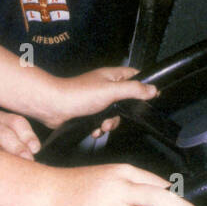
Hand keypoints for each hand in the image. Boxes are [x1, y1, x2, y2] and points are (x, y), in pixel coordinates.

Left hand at [37, 66, 156, 130]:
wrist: (53, 107)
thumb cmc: (77, 94)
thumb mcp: (111, 91)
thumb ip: (133, 90)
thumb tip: (153, 89)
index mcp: (112, 76)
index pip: (135, 76)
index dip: (144, 85)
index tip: (151, 96)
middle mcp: (105, 86)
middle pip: (127, 100)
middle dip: (122, 114)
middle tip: (114, 117)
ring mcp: (97, 99)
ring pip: (114, 114)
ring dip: (110, 123)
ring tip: (102, 126)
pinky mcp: (89, 112)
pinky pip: (102, 121)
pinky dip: (100, 128)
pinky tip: (94, 130)